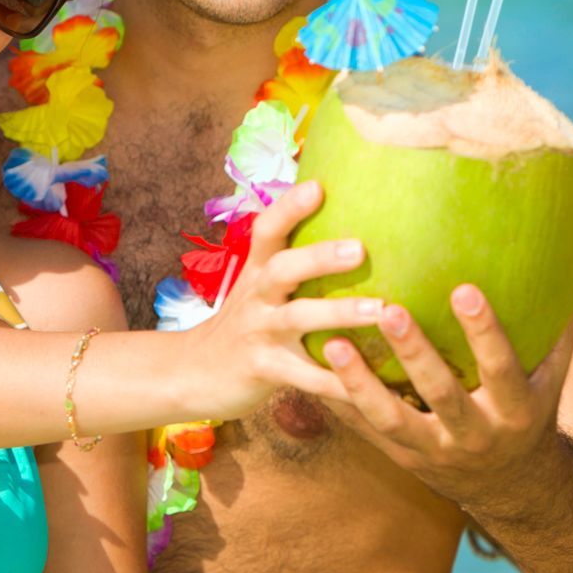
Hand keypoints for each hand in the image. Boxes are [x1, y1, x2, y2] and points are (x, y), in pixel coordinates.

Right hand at [181, 182, 382, 418]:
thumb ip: (290, 263)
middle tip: (360, 249)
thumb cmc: (243, 324)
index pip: (266, 230)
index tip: (318, 186)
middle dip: (319, 257)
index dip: (289, 207)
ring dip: (339, 312)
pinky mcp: (262, 370)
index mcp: (256, 271)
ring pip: (297, 318)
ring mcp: (257, 333)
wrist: (192, 374)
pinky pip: (303, 375)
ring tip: (379, 309)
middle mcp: (255, 297)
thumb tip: (346, 230)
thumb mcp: (256, 287)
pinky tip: (365, 385)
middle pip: (282, 268)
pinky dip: (334, 380)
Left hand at [321, 283, 572, 507]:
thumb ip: (558, 326)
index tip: (464, 288)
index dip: (485, 332)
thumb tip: (566, 258)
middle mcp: (476, 434)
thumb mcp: (552, 379)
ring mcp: (435, 451)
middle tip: (389, 309)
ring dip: (359, 382)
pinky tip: (309, 369)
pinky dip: (339, 403)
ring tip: (330, 341)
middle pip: (442, 394)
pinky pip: (367, 431)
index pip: (502, 368)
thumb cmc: (530, 413)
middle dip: (416, 353)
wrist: (512, 489)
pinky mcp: (403, 458)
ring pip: (392, 419)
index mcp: (516, 410)